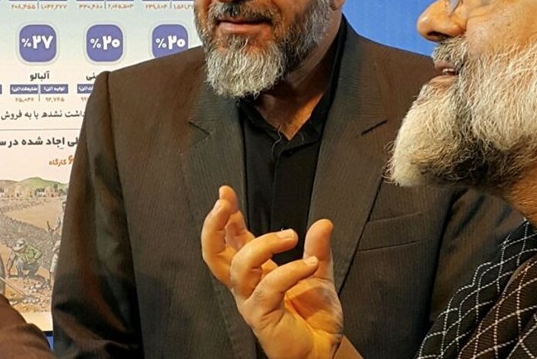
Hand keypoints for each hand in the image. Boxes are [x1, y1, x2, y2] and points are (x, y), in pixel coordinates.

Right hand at [201, 186, 342, 358]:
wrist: (323, 350)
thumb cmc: (313, 318)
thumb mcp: (318, 274)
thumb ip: (317, 249)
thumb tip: (323, 223)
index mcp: (255, 271)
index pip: (231, 239)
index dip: (225, 216)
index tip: (225, 193)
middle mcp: (246, 285)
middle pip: (213, 254)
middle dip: (214, 226)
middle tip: (224, 204)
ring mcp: (249, 301)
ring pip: (240, 265)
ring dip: (264, 243)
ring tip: (290, 235)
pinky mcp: (260, 316)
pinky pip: (268, 287)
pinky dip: (290, 271)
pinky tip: (308, 266)